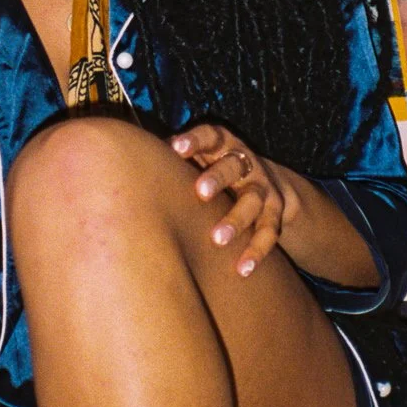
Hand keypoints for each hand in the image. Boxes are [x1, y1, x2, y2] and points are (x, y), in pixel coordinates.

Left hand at [170, 123, 296, 277]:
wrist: (270, 181)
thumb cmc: (217, 168)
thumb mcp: (202, 155)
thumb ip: (176, 157)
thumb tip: (130, 161)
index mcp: (223, 144)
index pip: (210, 136)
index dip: (194, 141)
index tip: (176, 148)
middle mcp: (246, 163)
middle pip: (233, 166)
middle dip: (218, 178)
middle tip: (200, 193)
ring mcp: (263, 187)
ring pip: (253, 202)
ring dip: (236, 220)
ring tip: (218, 240)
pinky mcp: (275, 212)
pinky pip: (269, 232)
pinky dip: (257, 251)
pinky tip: (243, 269)